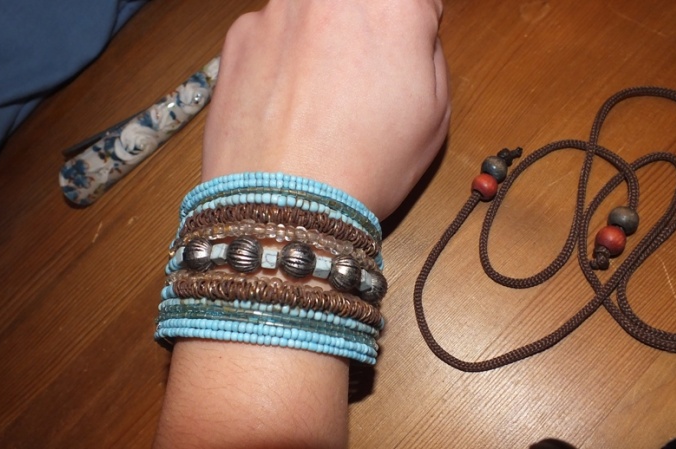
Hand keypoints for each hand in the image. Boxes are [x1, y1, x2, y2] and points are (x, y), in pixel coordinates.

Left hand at [202, 0, 449, 219]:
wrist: (284, 204)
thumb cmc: (363, 166)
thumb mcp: (435, 113)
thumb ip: (428, 49)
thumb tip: (411, 32)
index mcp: (390, 3)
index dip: (413, 31)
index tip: (404, 56)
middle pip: (356, 4)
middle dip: (361, 32)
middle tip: (360, 81)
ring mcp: (278, 10)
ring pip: (313, 15)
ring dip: (321, 42)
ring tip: (319, 102)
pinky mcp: (239, 36)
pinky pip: (273, 35)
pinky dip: (282, 60)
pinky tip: (288, 105)